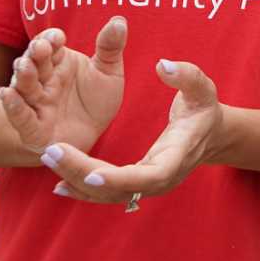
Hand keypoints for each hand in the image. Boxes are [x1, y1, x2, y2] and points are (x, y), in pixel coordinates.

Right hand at [0, 18, 127, 157]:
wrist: (92, 137)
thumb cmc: (96, 102)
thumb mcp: (109, 73)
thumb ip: (110, 47)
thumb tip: (120, 20)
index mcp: (58, 63)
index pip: (50, 46)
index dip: (51, 39)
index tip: (58, 36)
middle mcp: (43, 81)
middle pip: (35, 63)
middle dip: (36, 54)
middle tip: (41, 47)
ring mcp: (37, 104)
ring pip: (25, 87)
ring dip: (23, 76)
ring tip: (24, 66)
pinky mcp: (33, 130)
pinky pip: (21, 117)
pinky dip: (13, 107)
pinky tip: (7, 94)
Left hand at [38, 58, 223, 206]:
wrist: (211, 135)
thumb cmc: (204, 109)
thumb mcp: (202, 88)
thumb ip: (186, 76)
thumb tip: (163, 66)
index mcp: (177, 157)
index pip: (148, 177)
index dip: (119, 179)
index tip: (91, 173)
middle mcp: (161, 179)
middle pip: (119, 189)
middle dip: (82, 173)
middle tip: (51, 152)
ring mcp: (148, 186)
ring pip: (108, 194)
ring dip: (76, 179)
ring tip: (49, 159)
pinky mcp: (137, 185)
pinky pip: (107, 193)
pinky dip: (82, 190)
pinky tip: (59, 183)